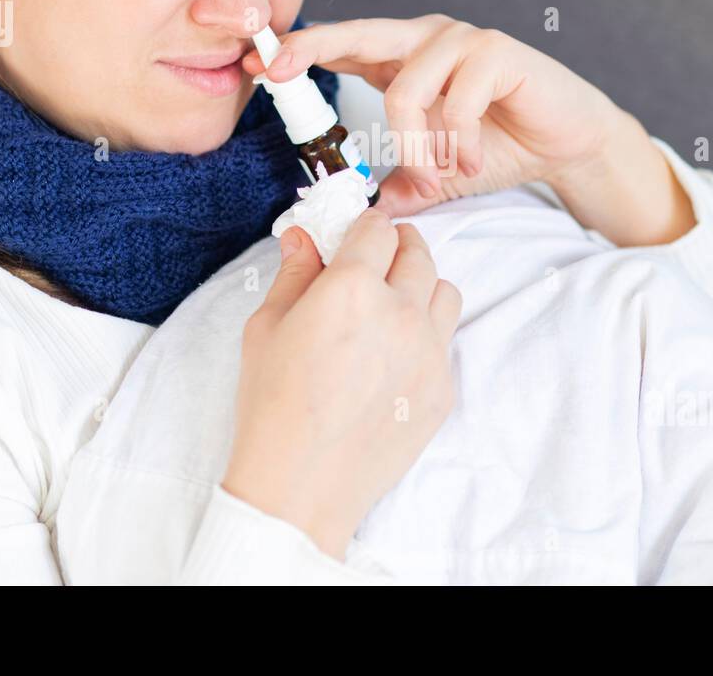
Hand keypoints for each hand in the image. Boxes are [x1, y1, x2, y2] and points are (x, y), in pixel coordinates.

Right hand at [223, 209, 461, 560]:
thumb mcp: (266, 328)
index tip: (356, 234)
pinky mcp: (442, 387)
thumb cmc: (273, 407)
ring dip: (421, 285)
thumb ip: (294, 274)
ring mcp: (428, 351)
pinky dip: (426, 333)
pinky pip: (446, 340)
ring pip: (444, 291)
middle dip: (397, 245)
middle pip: (418, 252)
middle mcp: (399, 312)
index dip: (365, 226)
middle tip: (377, 257)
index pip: (378, 228)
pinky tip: (395, 353)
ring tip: (394, 302)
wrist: (301, 486)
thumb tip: (303, 236)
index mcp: (351, 288)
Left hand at [245, 15, 693, 244]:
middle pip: (360, 34)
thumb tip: (366, 211)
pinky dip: (458, 144)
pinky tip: (474, 163)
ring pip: (407, 89)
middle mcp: (428, 39)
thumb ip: (403, 185)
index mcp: (405, 60)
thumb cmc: (501, 146)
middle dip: (313, 47)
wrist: (568, 142)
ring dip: (417, 146)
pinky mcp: (497, 52)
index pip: (346, 47)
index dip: (302, 51)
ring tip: (441, 176)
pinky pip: (455, 100)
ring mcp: (463, 40)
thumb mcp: (439, 173)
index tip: (259, 65)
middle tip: (277, 69)